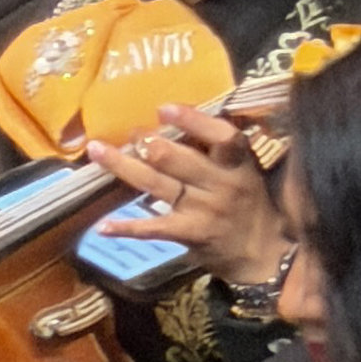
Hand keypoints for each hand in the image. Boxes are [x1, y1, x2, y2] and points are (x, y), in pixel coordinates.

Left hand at [84, 103, 285, 293]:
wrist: (264, 253)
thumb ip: (219, 147)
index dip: (193, 120)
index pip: (221, 137)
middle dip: (149, 143)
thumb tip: (180, 114)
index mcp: (238, 163)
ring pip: (156, 184)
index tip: (164, 108)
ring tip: (97, 150)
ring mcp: (202, 210)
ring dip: (123, 166)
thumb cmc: (249, 202)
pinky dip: (127, 228)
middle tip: (129, 132)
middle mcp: (220, 184)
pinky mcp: (189, 234)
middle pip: (178, 160)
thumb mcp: (245, 170)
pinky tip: (103, 226)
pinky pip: (153, 229)